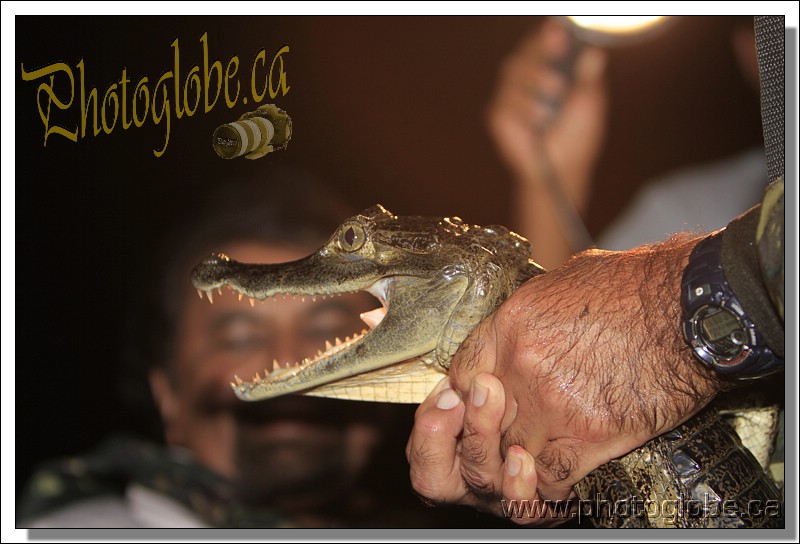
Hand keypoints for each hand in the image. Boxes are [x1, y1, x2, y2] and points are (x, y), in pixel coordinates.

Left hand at [409, 234, 721, 521]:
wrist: (691, 308)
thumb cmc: (637, 288)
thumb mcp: (562, 284)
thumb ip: (526, 318)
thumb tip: (515, 337)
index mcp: (511, 327)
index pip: (459, 375)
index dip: (461, 399)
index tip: (471, 408)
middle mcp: (522, 367)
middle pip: (477, 423)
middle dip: (483, 438)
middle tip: (499, 441)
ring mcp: (553, 404)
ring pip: (507, 457)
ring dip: (515, 466)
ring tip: (527, 462)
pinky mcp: (590, 435)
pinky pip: (549, 479)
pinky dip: (547, 486)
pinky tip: (555, 476)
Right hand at [488, 19, 607, 267]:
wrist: (561, 169)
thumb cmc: (577, 137)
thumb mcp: (589, 103)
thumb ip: (588, 76)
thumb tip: (594, 52)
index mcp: (550, 71)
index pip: (541, 43)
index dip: (546, 34)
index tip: (557, 28)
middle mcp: (527, 80)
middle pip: (523, 52)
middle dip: (539, 50)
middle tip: (556, 46)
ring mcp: (510, 96)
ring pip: (512, 70)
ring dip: (535, 80)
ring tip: (555, 95)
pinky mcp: (498, 115)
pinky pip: (505, 99)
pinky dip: (525, 108)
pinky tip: (537, 121)